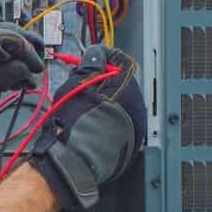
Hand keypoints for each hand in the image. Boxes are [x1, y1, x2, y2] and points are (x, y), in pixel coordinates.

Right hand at [26, 51, 146, 211]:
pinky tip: (94, 126)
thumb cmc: (75, 122)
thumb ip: (90, 62)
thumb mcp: (76, 82)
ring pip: (123, 104)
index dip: (101, 59)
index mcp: (127, 84)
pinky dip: (110, 121)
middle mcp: (137, 103)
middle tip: (83, 88)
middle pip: (122, 83)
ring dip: (108, 102)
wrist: (76, 158)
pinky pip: (122, 124)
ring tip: (86, 111)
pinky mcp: (131, 143)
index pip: (119, 60)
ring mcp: (136, 125)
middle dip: (105, 82)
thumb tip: (97, 53)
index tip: (90, 62)